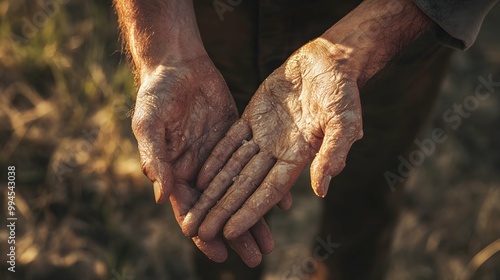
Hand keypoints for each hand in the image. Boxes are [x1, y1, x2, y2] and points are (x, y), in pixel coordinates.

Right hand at [131, 56, 272, 265]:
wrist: (177, 63)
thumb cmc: (156, 93)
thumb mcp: (149, 124)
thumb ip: (155, 158)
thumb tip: (162, 196)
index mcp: (176, 171)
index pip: (192, 210)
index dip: (204, 233)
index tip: (220, 254)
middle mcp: (200, 169)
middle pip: (221, 208)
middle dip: (237, 233)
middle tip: (256, 256)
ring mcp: (221, 155)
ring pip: (241, 191)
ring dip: (255, 215)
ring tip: (272, 239)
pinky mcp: (238, 138)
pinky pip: (256, 164)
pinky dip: (268, 181)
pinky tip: (285, 200)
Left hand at [183, 38, 363, 240]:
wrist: (330, 62)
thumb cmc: (343, 92)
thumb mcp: (344, 122)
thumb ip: (332, 153)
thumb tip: (321, 189)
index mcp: (299, 158)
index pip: (269, 191)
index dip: (249, 212)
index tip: (228, 233)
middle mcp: (278, 152)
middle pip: (245, 186)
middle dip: (222, 209)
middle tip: (199, 232)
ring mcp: (264, 135)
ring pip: (233, 167)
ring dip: (213, 189)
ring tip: (193, 211)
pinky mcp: (253, 116)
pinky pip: (229, 140)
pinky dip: (215, 158)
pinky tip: (198, 177)